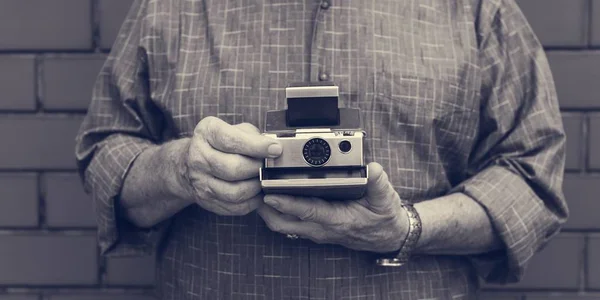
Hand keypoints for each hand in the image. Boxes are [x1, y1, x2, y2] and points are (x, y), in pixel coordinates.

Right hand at [183, 116, 281, 215]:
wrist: (190, 163)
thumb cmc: (221, 144)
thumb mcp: (234, 129)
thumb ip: (253, 136)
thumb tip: (274, 149)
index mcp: (207, 133)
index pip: (232, 141)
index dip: (257, 146)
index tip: (276, 149)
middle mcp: (198, 157)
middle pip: (234, 168)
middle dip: (258, 169)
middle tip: (267, 167)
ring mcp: (200, 181)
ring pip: (235, 192)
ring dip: (256, 188)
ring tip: (262, 180)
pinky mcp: (205, 200)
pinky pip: (235, 207)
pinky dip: (251, 202)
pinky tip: (257, 193)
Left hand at [257, 162, 407, 252]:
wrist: (387, 236)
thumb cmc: (384, 217)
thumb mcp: (386, 199)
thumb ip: (378, 183)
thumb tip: (372, 168)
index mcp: (338, 220)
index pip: (308, 211)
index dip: (288, 204)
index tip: (270, 194)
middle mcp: (322, 228)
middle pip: (284, 222)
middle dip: (265, 208)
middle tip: (254, 186)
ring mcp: (315, 230)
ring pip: (282, 225)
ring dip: (267, 210)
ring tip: (257, 187)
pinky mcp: (313, 228)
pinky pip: (287, 224)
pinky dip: (276, 212)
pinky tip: (271, 195)